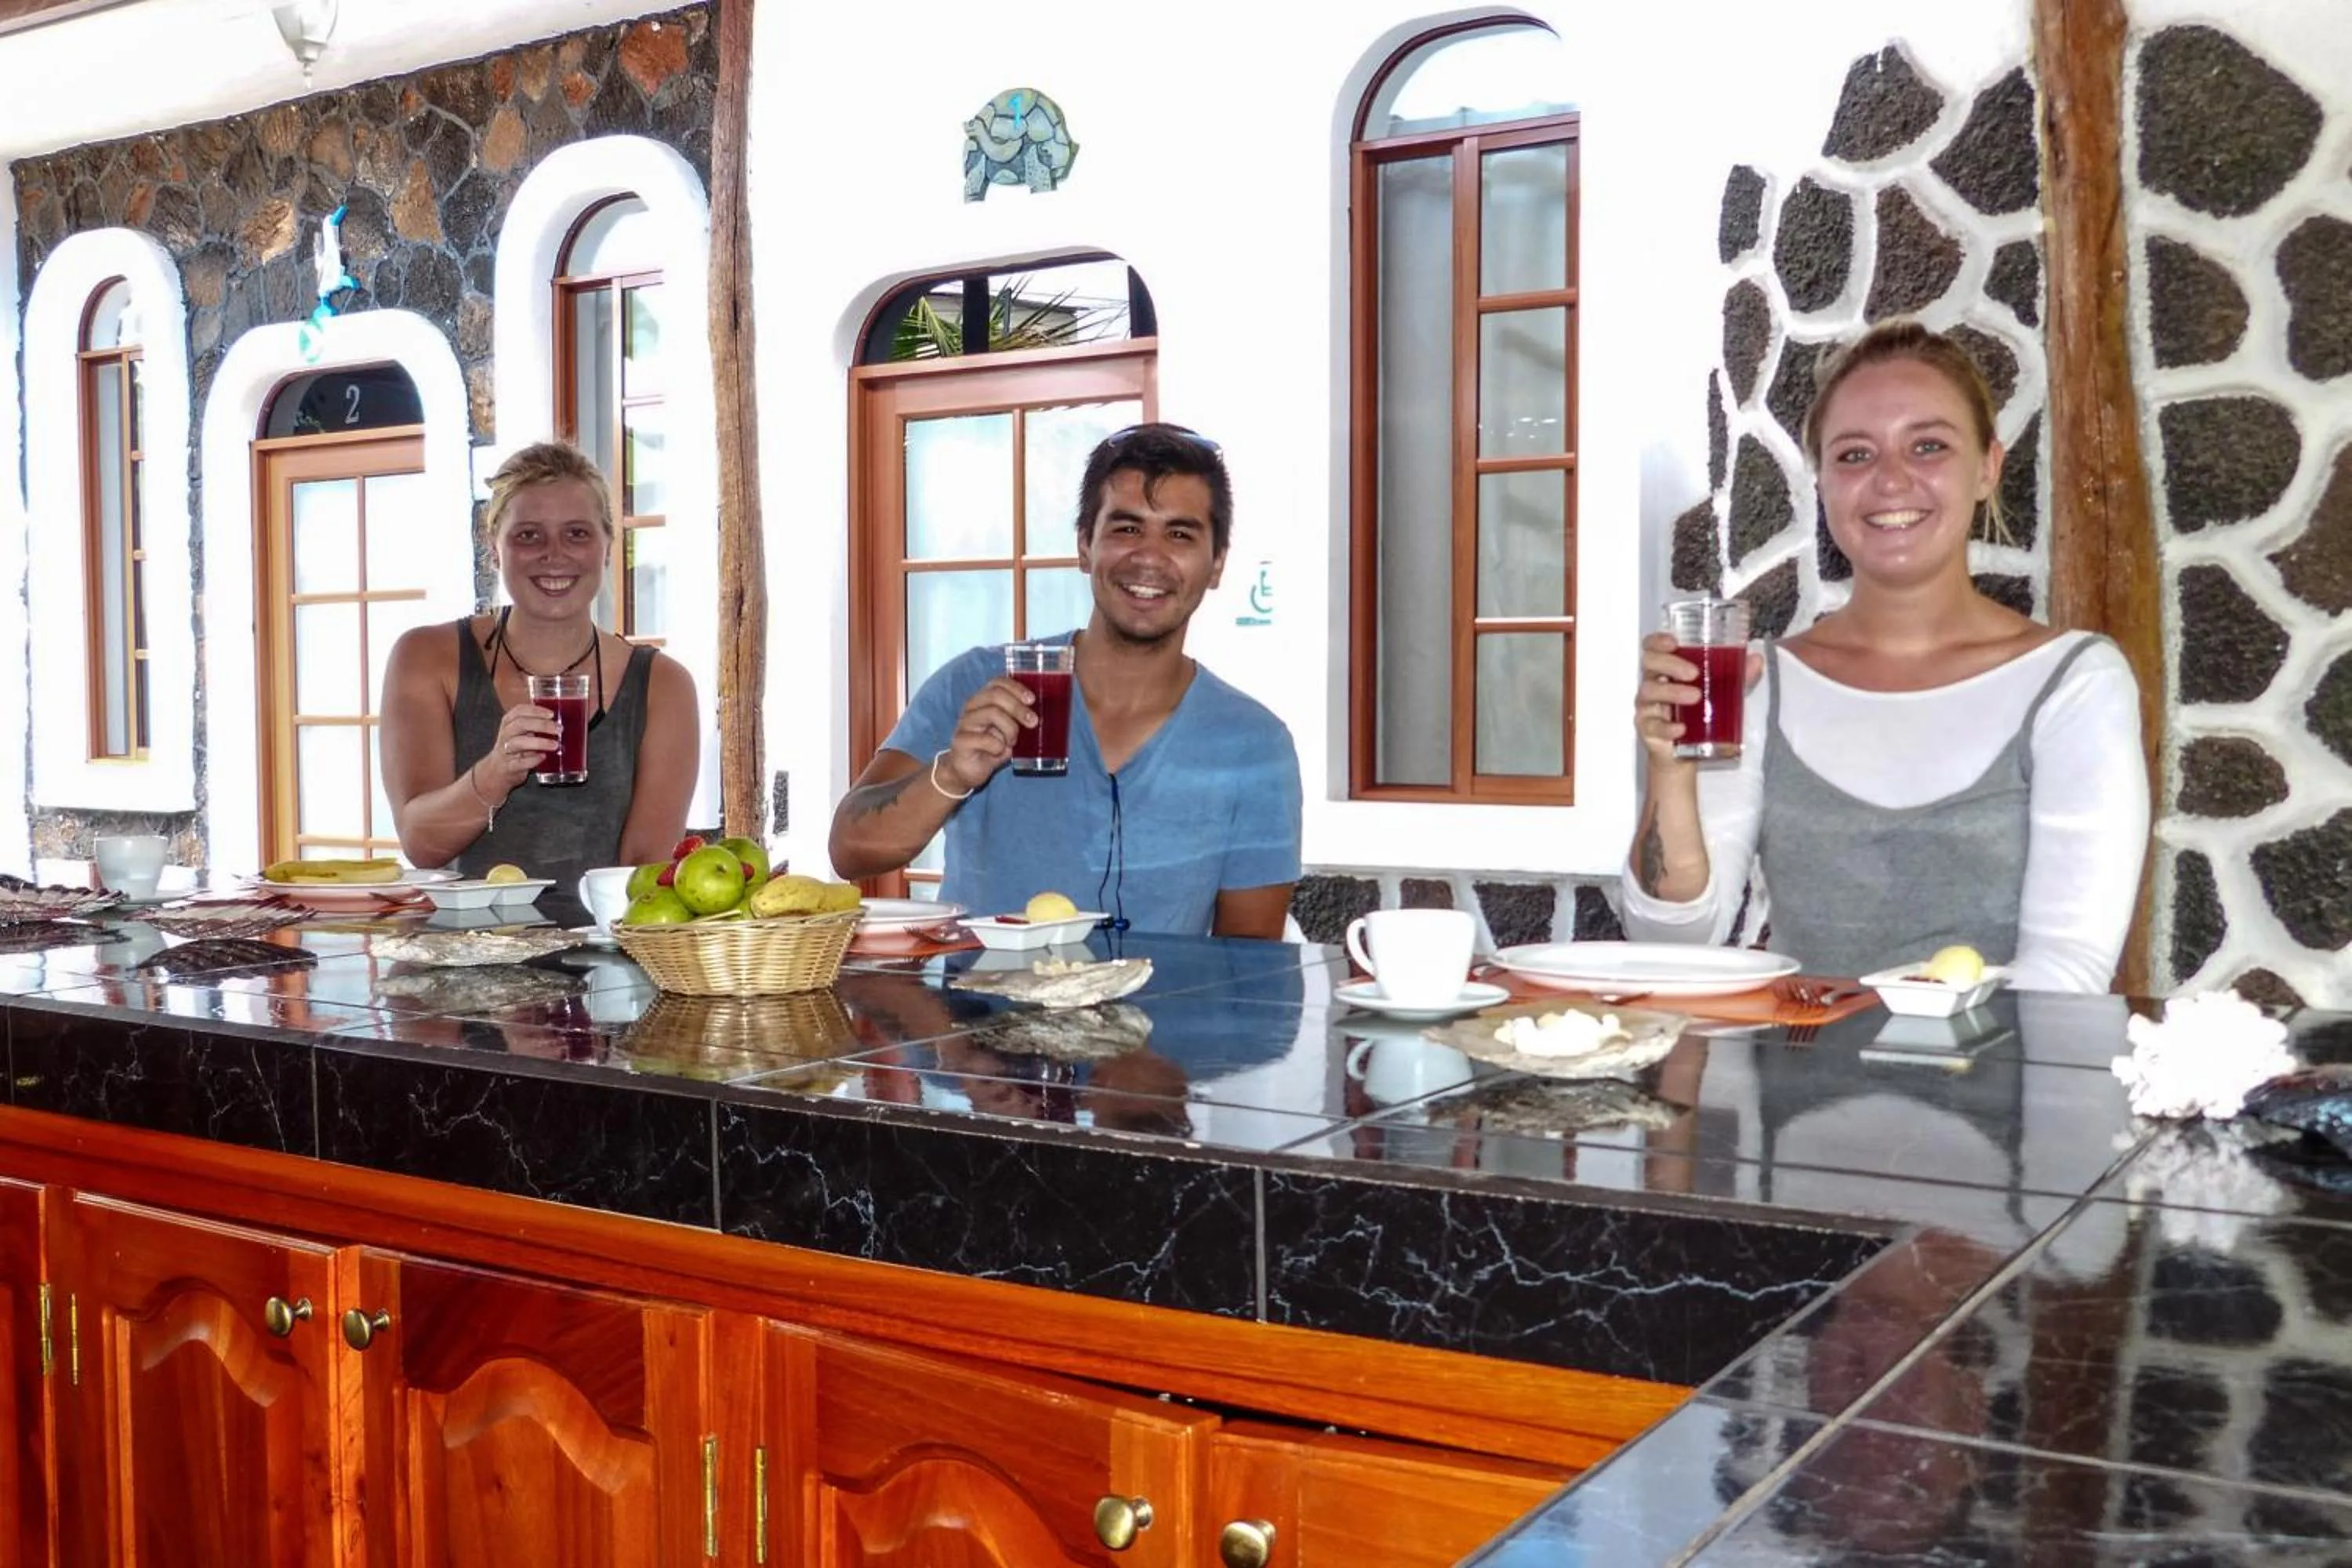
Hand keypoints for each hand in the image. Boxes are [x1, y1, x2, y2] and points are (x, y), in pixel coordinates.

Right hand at [478, 701, 561, 792]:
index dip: (535, 711)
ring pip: (518, 742)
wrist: (497, 771)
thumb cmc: (515, 748)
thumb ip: (535, 724)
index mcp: (509, 723)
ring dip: (539, 742)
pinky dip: (532, 760)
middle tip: (558, 729)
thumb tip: (559, 720)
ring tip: (555, 745)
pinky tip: (543, 757)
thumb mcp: (521, 733)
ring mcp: (505, 751)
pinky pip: (519, 763)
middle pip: (520, 724)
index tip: (551, 714)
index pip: (519, 711)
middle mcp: (506, 734)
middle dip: (541, 725)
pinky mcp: (509, 767)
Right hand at [938, 677, 1036, 794]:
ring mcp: (964, 723)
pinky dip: (998, 746)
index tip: (1031, 700)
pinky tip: (998, 751)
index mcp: (984, 700)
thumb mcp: (1009, 731)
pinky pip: (984, 738)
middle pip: (995, 695)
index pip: (997, 682)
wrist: (967, 771)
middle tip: (1033, 722)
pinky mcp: (961, 740)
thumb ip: (1020, 720)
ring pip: (991, 713)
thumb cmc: (991, 748)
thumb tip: (1042, 715)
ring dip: (1009, 728)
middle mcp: (972, 707)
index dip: (1016, 687)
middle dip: (1018, 707)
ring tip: (1012, 742)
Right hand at [1633, 633, 1761, 767]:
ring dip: (1672, 692)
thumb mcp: (1722, 692)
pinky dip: (1667, 727)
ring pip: (1649, 692)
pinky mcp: (1648, 730)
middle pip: (1649, 664)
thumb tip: (1757, 660)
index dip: (1658, 641)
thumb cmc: (1700, 713)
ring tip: (1695, 697)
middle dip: (1670, 664)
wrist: (1688, 751)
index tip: (1673, 642)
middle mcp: (1653, 683)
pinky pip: (1653, 726)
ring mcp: (1648, 707)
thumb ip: (1737, 676)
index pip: (1652, 648)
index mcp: (1666, 669)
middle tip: (1694, 673)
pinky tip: (1681, 729)